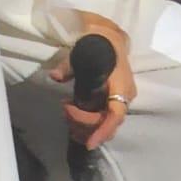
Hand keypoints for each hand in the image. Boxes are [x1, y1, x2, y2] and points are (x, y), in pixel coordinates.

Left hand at [49, 15, 136, 149]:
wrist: (110, 36)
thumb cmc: (97, 44)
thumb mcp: (81, 52)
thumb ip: (68, 66)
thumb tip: (55, 76)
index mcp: (120, 85)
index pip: (115, 115)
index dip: (103, 130)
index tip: (89, 143)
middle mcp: (125, 96)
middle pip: (107, 123)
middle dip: (84, 123)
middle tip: (65, 108)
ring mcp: (121, 99)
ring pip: (105, 122)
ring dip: (85, 123)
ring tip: (67, 109)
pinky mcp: (115, 99)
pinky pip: (104, 117)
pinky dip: (89, 119)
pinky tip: (73, 110)